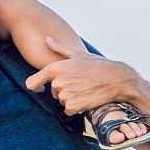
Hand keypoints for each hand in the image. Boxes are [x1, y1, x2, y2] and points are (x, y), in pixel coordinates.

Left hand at [25, 37, 140, 115]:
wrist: (117, 80)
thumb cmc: (98, 65)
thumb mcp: (78, 54)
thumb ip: (59, 48)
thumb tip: (47, 39)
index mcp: (55, 68)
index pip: (32, 83)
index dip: (35, 86)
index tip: (40, 88)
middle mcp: (58, 82)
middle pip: (54, 91)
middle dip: (64, 89)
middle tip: (80, 82)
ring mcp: (65, 95)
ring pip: (62, 100)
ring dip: (72, 98)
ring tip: (85, 89)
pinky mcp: (73, 106)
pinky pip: (69, 110)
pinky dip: (77, 107)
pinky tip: (87, 98)